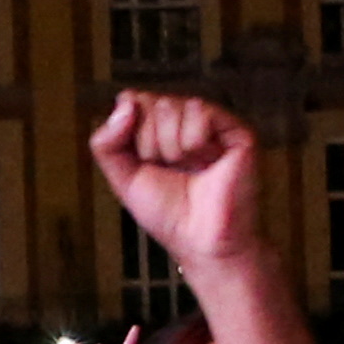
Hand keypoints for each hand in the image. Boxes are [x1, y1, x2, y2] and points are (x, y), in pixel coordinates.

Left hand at [89, 87, 261, 274]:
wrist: (202, 241)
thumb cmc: (170, 214)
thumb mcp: (122, 177)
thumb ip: (107, 142)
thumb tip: (124, 101)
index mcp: (163, 128)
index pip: (133, 102)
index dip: (130, 134)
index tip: (146, 163)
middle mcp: (188, 120)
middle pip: (150, 104)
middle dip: (149, 144)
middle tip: (171, 170)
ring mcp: (213, 123)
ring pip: (171, 106)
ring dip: (170, 147)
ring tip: (190, 168)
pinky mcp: (236, 129)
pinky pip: (198, 112)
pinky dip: (193, 143)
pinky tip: (206, 161)